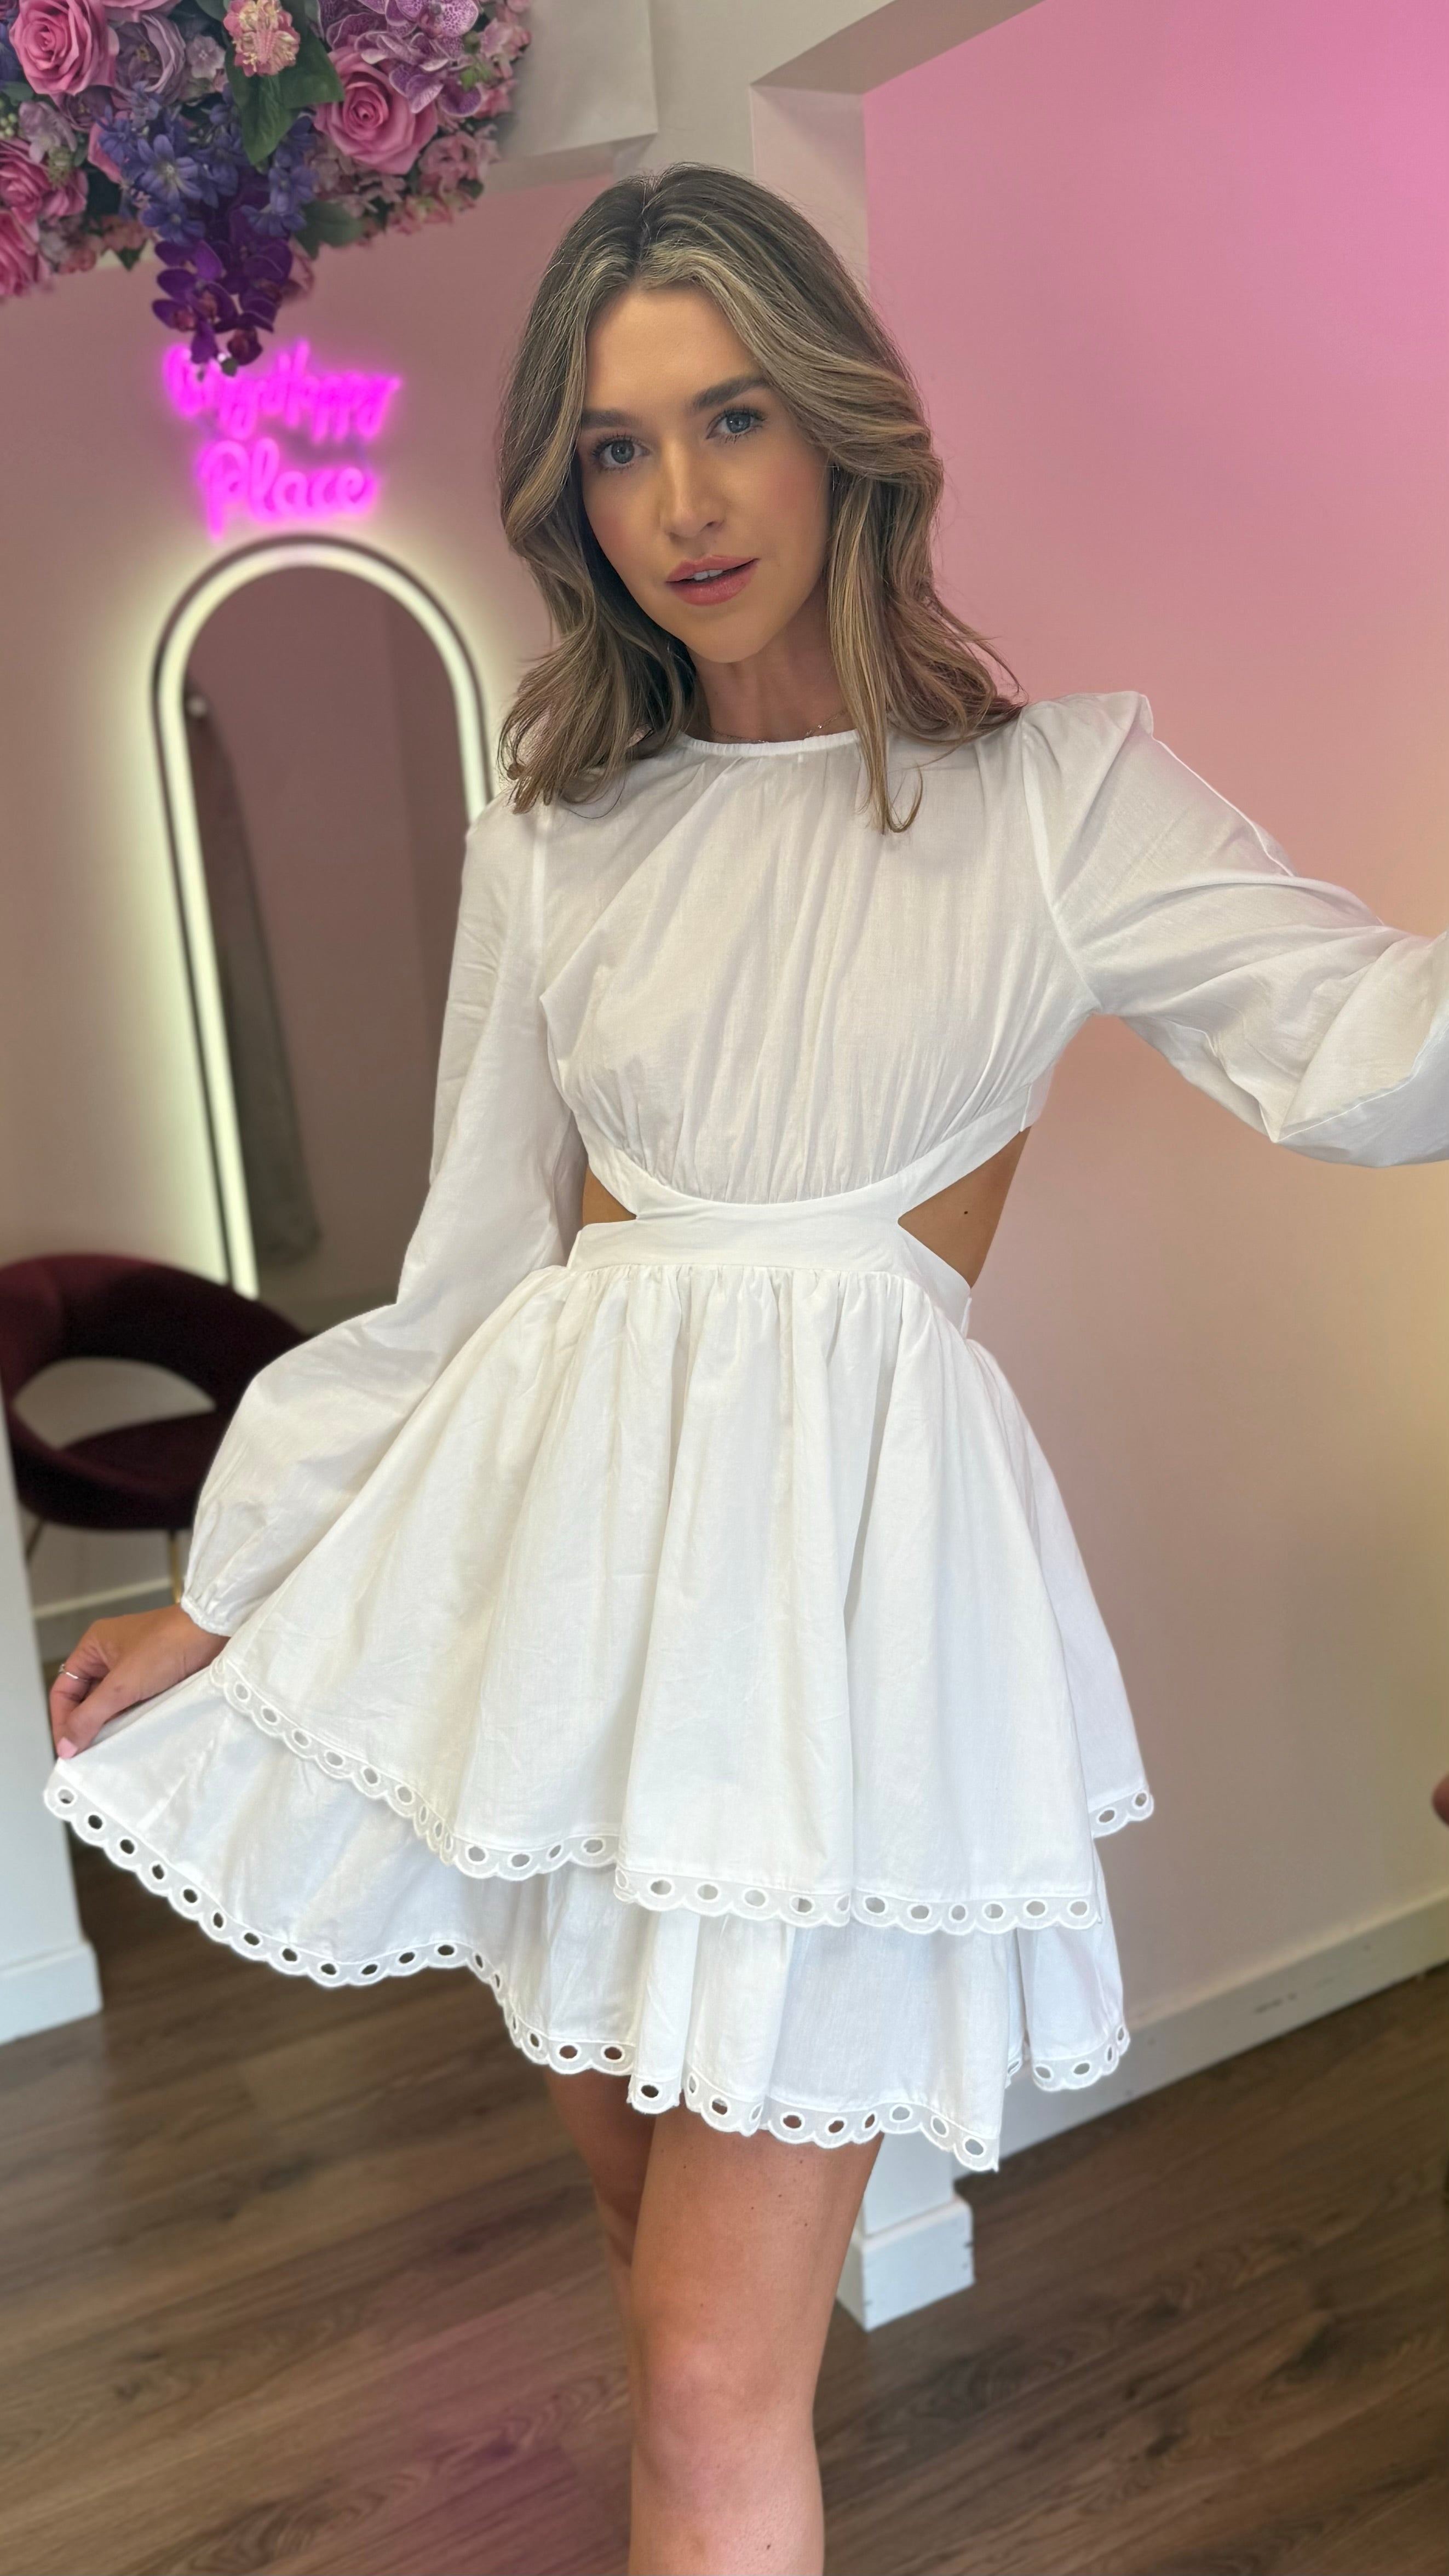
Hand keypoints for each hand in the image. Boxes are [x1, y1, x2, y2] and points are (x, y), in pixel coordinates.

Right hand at [50, 1605, 229, 1759]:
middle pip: (86, 1697)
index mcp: (94, 1646)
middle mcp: (111, 1654)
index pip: (64, 1688)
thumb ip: (91, 1716)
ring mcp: (134, 1665)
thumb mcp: (122, 1685)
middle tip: (85, 1753)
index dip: (63, 1718)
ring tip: (106, 1748)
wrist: (215, 1633)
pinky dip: (129, 1718)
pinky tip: (130, 1735)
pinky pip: (133, 1702)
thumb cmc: (169, 1643)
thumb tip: (67, 1744)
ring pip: (110, 1701)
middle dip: (85, 1723)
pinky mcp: (155, 1675)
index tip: (67, 1746)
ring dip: (108, 1723)